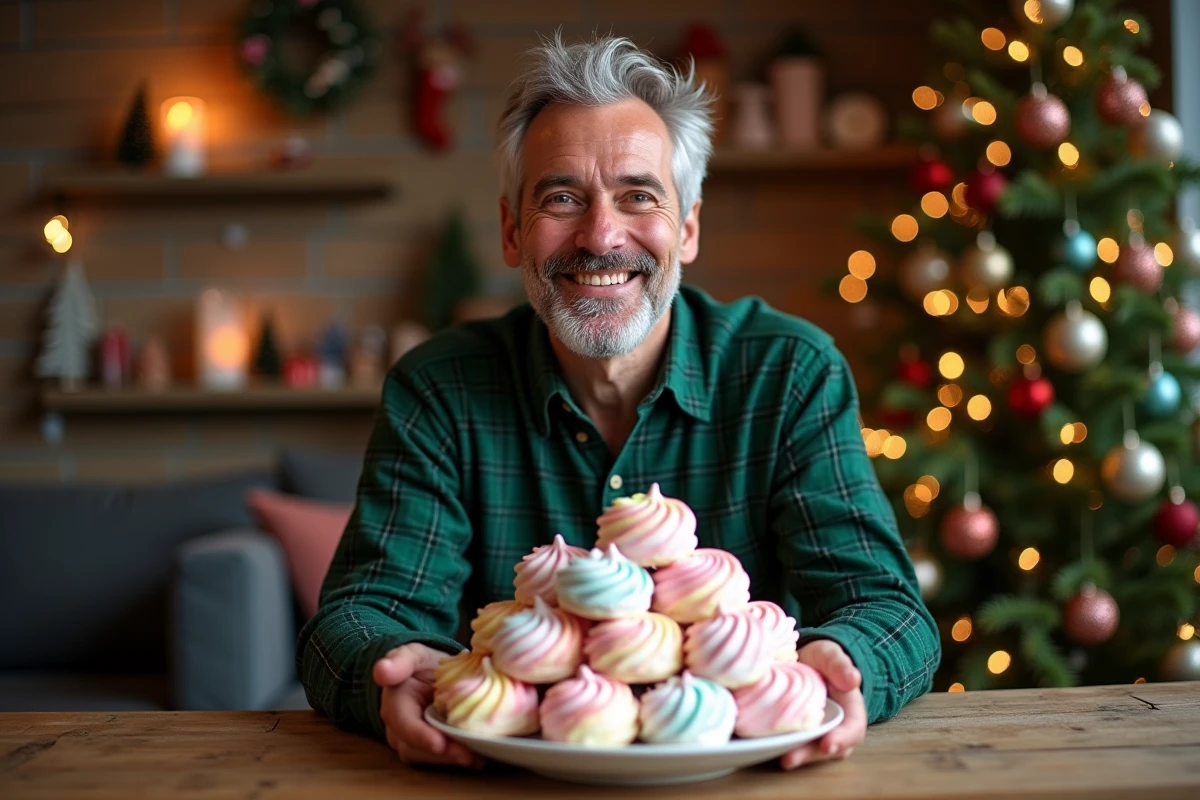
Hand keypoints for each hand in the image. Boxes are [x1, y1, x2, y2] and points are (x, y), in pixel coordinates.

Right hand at [373, 643, 484, 768]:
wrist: (432, 675)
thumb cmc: (421, 665)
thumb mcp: (413, 655)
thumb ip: (400, 661)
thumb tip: (381, 671)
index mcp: (394, 704)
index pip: (403, 723)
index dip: (420, 736)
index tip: (439, 743)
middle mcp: (399, 728)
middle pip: (416, 748)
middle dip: (441, 754)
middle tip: (467, 755)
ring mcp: (413, 741)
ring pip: (428, 757)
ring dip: (452, 759)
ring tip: (477, 757)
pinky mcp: (430, 747)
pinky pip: (441, 759)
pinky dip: (459, 759)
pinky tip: (479, 757)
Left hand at [781, 639, 866, 769]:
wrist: (804, 661)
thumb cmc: (822, 660)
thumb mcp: (831, 656)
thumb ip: (840, 665)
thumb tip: (853, 679)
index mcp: (850, 712)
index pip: (852, 730)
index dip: (842, 739)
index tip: (828, 744)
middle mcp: (834, 729)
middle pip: (827, 748)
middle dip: (810, 755)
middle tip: (791, 758)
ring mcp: (815, 733)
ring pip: (808, 750)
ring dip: (795, 756)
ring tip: (781, 758)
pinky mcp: (796, 732)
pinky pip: (790, 742)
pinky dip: (780, 746)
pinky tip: (766, 745)